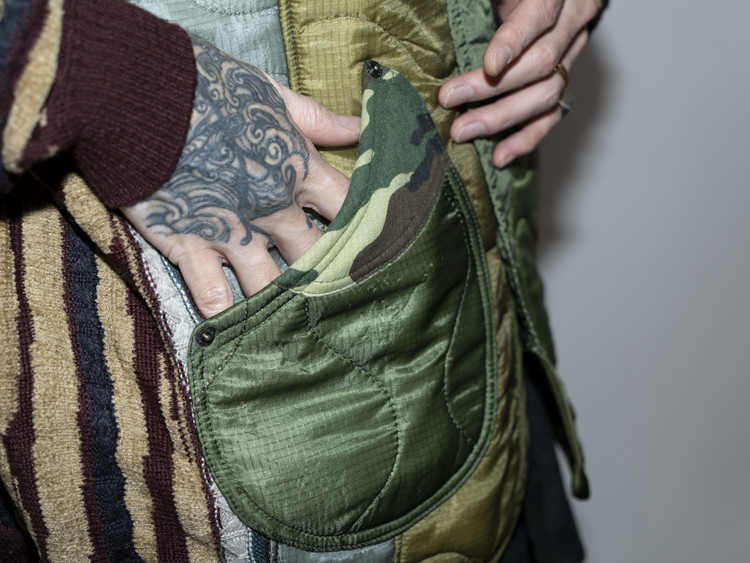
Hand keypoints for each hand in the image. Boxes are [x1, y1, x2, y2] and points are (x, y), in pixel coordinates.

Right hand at [122, 37, 359, 317]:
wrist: (133, 94)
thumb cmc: (204, 86)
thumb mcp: (269, 93)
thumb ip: (316, 119)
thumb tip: (359, 127)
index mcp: (298, 169)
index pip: (350, 207)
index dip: (366, 224)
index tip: (371, 240)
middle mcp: (274, 209)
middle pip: (317, 256)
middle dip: (327, 273)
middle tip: (334, 291)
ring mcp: (233, 232)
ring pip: (272, 286)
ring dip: (280, 302)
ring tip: (290, 320)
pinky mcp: (190, 246)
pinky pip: (213, 294)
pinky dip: (223, 315)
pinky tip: (234, 329)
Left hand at [438, 0, 599, 167]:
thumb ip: (482, 1)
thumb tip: (438, 8)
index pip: (540, 15)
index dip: (515, 40)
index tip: (489, 65)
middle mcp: (572, 23)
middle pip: (541, 62)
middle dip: (492, 87)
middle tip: (450, 99)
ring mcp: (571, 57)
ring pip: (547, 94)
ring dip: (502, 117)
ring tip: (464, 131)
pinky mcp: (563, 84)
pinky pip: (551, 117)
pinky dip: (525, 139)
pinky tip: (499, 156)